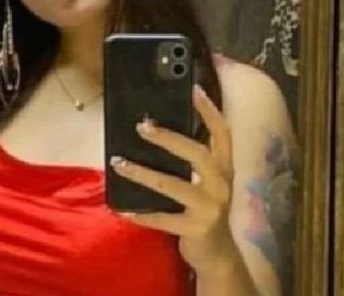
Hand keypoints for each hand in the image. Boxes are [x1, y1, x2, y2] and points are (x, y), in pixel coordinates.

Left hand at [110, 84, 238, 272]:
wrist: (218, 254)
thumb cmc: (205, 210)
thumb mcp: (207, 183)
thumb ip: (192, 162)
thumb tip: (157, 131)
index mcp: (225, 168)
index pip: (222, 134)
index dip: (210, 111)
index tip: (194, 89)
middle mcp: (222, 184)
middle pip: (197, 154)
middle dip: (168, 138)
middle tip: (141, 126)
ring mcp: (210, 208)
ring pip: (172, 185)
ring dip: (142, 173)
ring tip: (118, 163)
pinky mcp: (195, 228)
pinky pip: (162, 218)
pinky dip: (141, 214)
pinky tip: (121, 209)